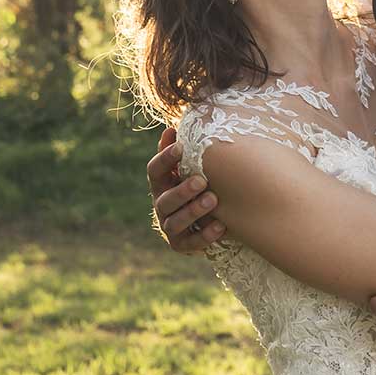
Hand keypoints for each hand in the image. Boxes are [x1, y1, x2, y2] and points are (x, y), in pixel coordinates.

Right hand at [148, 127, 225, 251]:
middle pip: (164, 199)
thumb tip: (171, 129)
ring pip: (175, 222)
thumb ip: (179, 150)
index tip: (181, 147)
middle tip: (201, 181)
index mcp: (161, 183)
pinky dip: (205, 236)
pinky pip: (191, 243)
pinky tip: (221, 226)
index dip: (165, 159)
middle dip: (182, 191)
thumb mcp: (188, 167)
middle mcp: (161, 205)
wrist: (202, 219)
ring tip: (213, 200)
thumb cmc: (195, 183)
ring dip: (193, 211)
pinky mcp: (181, 245)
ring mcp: (170, 227)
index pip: (154, 170)